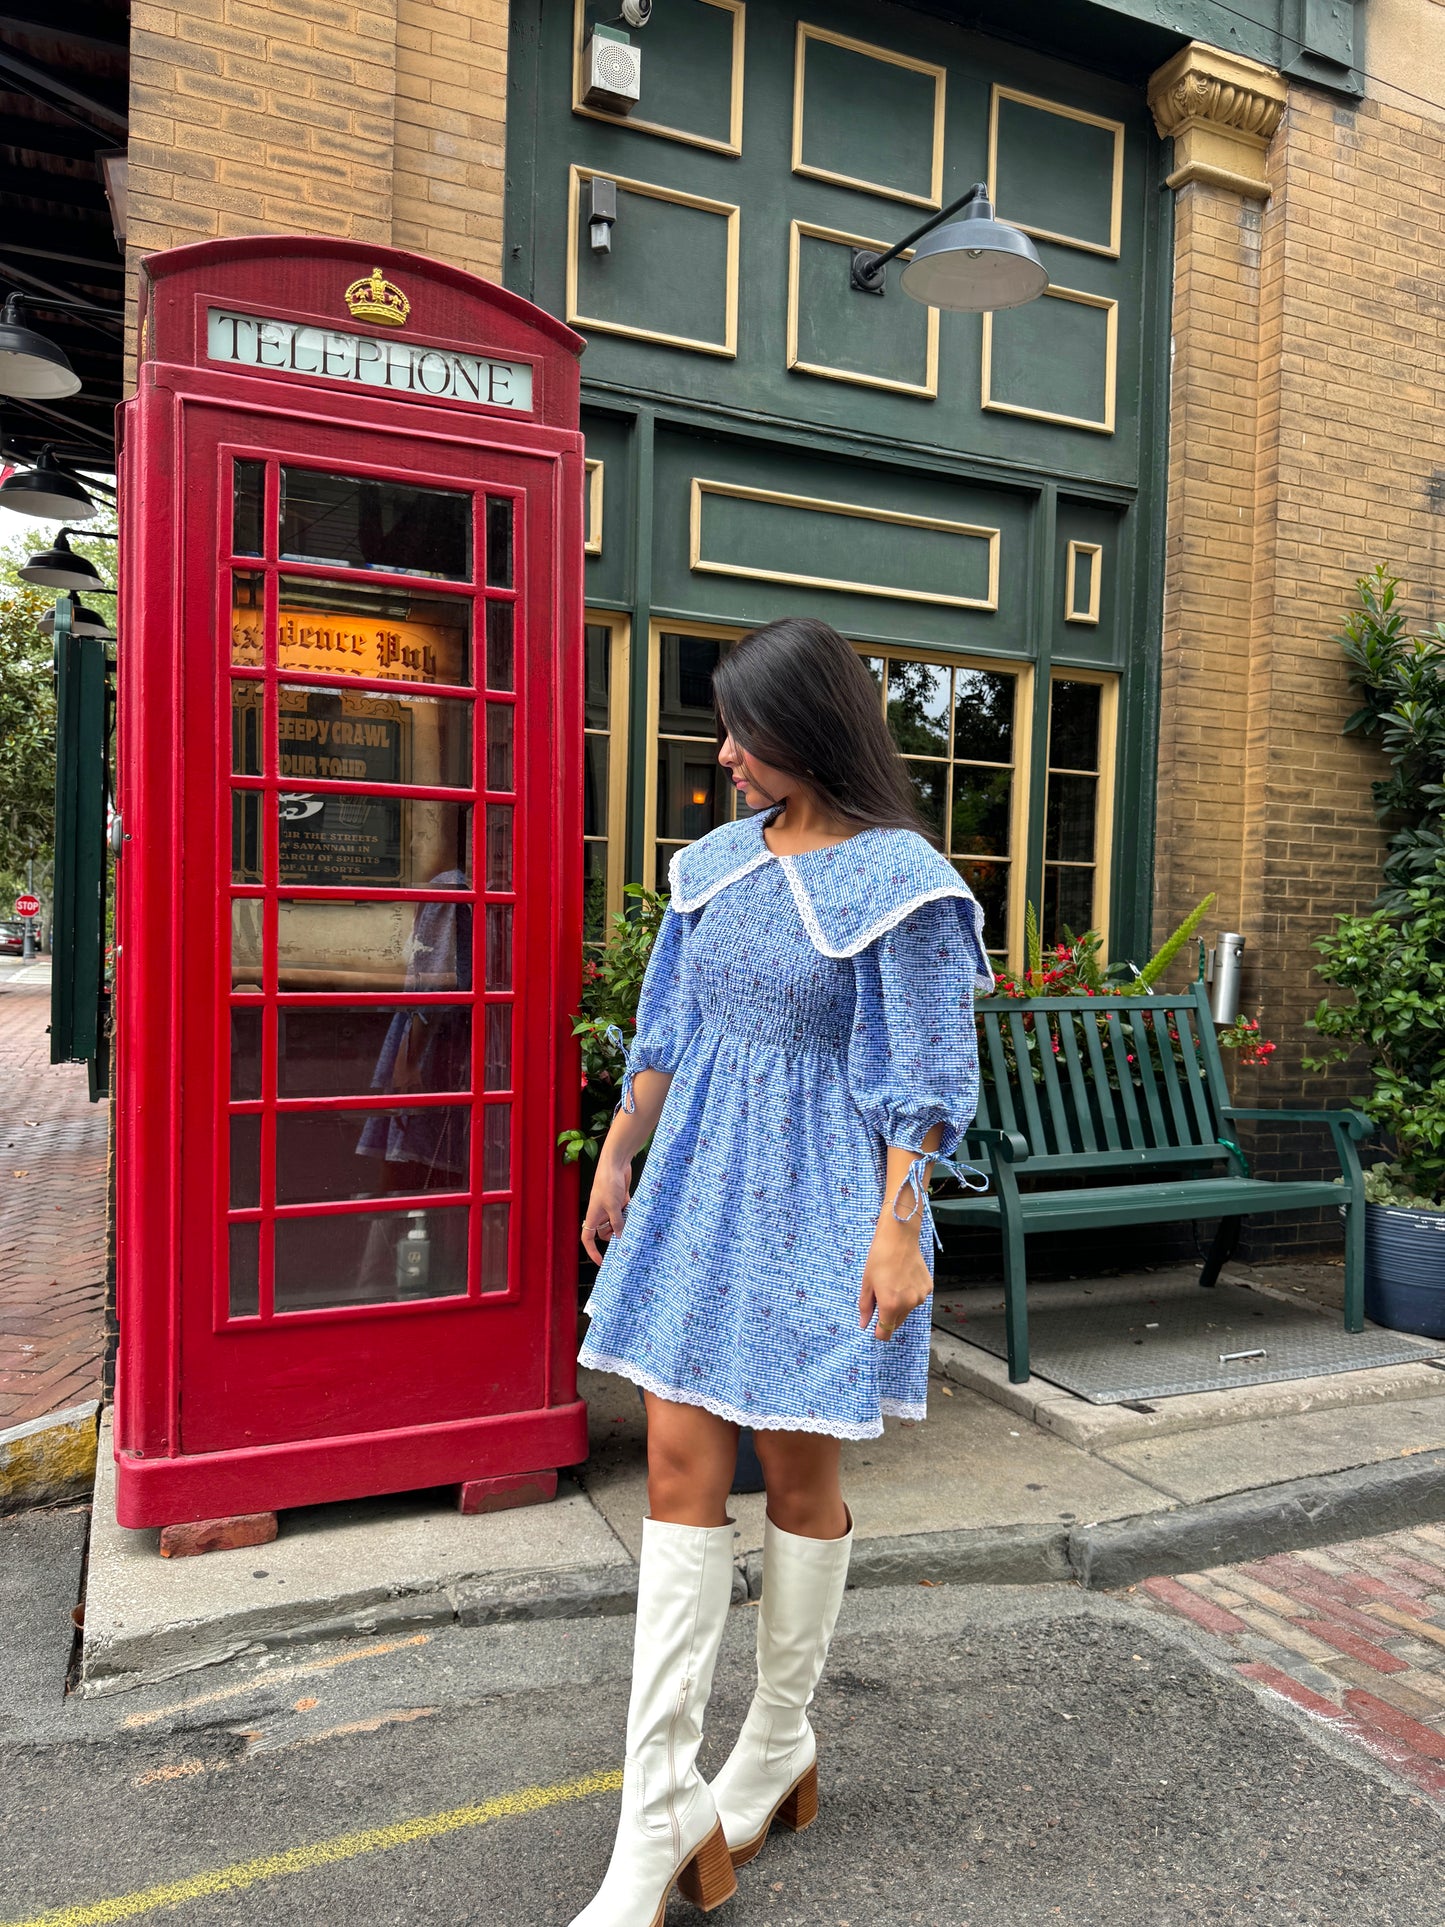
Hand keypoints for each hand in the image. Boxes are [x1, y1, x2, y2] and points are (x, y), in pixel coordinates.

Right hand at [581, 1154, 631, 1264]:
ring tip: (634, 1226)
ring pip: (617, 1223)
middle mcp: (600, 1213)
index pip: (588, 1238)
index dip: (592, 1251)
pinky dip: (630, 1216)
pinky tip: (638, 1215)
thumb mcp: (614, 1206)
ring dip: (625, 1226)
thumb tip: (620, 1237)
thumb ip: (617, 1223)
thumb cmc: (609, 1183)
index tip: (601, 1262)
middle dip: (615, 1237)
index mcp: (593, 1215)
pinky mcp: (621, 1200)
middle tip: (627, 1240)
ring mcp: (611, 1207)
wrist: (615, 1163)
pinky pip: (625, 1214)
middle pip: (605, 1232)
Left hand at [858, 1217, 932, 1343]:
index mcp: (890, 1305)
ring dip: (900, 1304)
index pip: (885, 1332)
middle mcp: (908, 1304)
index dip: (878, 1331)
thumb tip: (864, 1325)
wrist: (899, 1239)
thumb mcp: (867, 1284)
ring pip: (907, 1310)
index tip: (874, 1324)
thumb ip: (866, 1307)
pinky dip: (910, 1293)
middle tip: (882, 1296)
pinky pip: (916, 1298)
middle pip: (896, 1323)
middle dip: (888, 1316)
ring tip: (894, 1283)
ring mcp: (920, 1297)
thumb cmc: (879, 1259)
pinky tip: (904, 1277)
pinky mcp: (928, 1288)